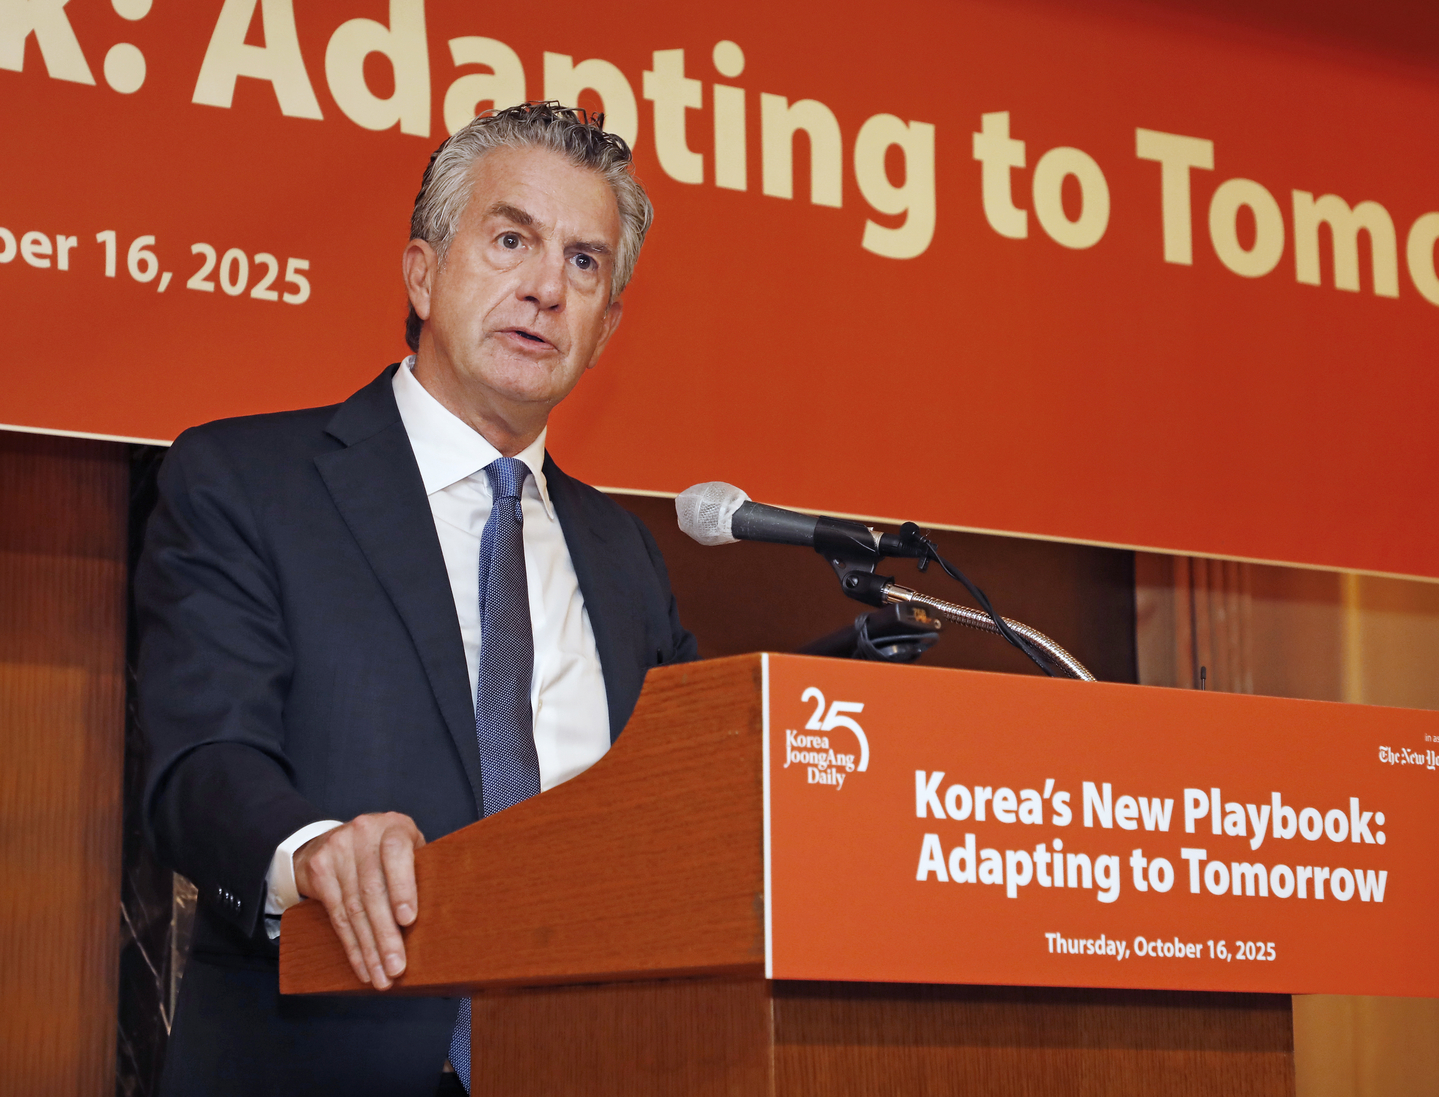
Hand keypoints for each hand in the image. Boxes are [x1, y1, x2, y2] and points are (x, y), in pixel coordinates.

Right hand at [293, 812, 424, 988]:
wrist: (331, 839)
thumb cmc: (385, 851)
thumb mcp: (406, 849)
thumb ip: (420, 871)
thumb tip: (443, 916)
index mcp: (394, 826)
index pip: (397, 853)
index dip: (403, 887)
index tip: (408, 920)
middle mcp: (364, 832)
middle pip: (373, 891)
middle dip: (386, 934)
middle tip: (397, 968)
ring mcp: (337, 849)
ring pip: (354, 909)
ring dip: (370, 949)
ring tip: (382, 977)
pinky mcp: (319, 869)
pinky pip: (336, 915)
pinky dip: (352, 946)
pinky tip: (363, 967)